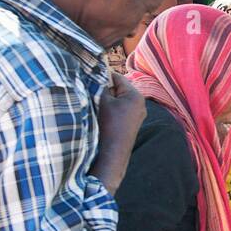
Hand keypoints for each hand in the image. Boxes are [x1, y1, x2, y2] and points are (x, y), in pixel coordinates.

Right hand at [93, 73, 145, 191]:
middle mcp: (140, 104)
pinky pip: (120, 111)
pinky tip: (102, 116)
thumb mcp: (102, 101)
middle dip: (105, 90)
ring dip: (107, 101)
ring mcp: (137, 116)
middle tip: (92, 93)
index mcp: (135, 96)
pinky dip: (111, 111)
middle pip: (119, 89)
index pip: (117, 78)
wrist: (111, 154)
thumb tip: (97, 76)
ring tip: (97, 107)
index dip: (102, 76)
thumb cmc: (107, 125)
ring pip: (118, 100)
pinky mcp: (132, 125)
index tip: (90, 78)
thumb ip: (101, 86)